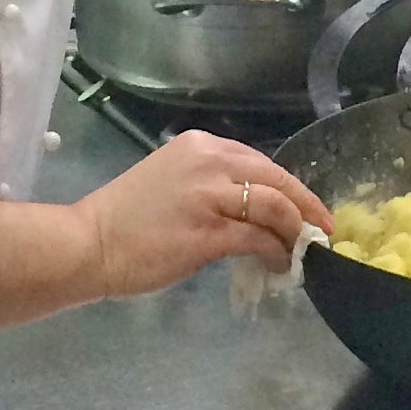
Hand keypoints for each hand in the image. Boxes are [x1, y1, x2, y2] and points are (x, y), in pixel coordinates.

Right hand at [76, 130, 333, 301]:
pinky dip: (276, 251)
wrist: (88, 244)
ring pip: (272, 205)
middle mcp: (207, 161)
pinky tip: (281, 264)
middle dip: (305, 205)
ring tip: (304, 249)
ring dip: (295, 229)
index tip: (306, 207)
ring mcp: (208, 196)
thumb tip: (253, 209)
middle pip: (275, 178)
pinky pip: (257, 238)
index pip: (260, 161)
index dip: (289, 186)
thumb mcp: (173, 182)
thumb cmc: (125, 219)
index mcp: (200, 145)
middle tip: (323, 229)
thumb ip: (212, 186)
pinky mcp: (206, 232)